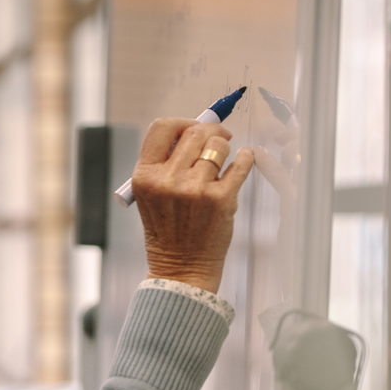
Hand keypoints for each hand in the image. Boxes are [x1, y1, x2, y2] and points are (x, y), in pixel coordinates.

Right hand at [131, 117, 255, 293]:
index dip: (182, 122)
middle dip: (210, 132)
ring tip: (222, 162)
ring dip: (224, 149)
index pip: (162, 128)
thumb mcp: (151, 196)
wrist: (181, 267)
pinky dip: (245, 157)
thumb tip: (196, 131)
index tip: (193, 129)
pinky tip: (243, 159)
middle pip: (194, 132)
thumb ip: (165, 164)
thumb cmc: (168, 230)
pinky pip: (241, 163)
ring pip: (218, 146)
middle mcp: (167, 181)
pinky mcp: (220, 199)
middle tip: (218, 139)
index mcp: (145, 177)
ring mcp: (195, 190)